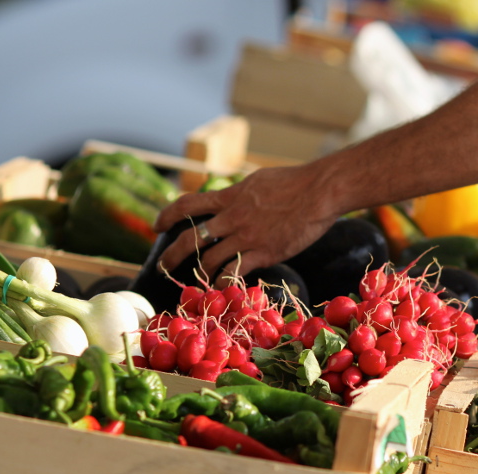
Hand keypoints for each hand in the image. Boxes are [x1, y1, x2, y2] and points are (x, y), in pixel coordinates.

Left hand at [154, 164, 340, 281]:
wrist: (319, 191)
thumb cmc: (298, 182)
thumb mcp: (260, 180)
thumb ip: (243, 192)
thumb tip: (236, 195)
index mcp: (231, 196)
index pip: (189, 204)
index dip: (168, 215)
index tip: (158, 225)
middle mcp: (232, 217)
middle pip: (191, 237)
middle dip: (172, 254)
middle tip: (163, 266)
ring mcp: (246, 236)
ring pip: (209, 259)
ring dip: (200, 274)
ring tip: (198, 283)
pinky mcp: (262, 252)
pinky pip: (233, 272)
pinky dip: (224, 282)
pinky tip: (223, 289)